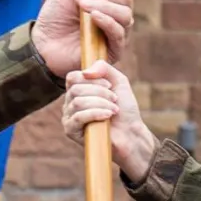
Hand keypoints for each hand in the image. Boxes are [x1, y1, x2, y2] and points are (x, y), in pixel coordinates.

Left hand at [32, 0, 133, 77]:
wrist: (43, 44)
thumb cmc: (55, 16)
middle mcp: (117, 14)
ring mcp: (117, 33)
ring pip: (125, 13)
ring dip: (103, 5)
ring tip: (81, 6)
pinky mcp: (113, 50)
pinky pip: (119, 32)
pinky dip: (107, 21)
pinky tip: (93, 16)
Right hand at [63, 61, 156, 182]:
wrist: (131, 133)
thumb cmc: (125, 109)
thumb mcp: (118, 81)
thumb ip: (103, 67)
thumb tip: (86, 72)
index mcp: (78, 90)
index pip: (72, 77)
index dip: (92, 78)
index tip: (109, 85)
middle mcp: (70, 102)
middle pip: (75, 89)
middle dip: (99, 92)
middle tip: (114, 99)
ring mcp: (69, 117)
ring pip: (78, 102)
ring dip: (101, 103)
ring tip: (114, 110)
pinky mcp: (70, 130)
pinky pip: (78, 117)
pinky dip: (96, 113)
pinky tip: (108, 116)